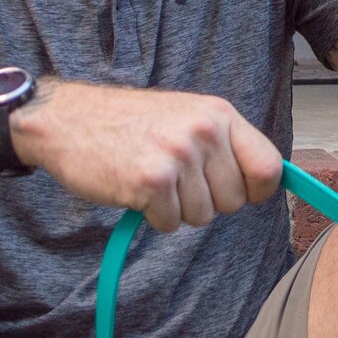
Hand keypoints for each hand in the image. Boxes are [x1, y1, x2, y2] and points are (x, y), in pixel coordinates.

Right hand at [16, 83, 282, 232]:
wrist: (68, 120)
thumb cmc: (129, 123)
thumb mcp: (188, 116)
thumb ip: (225, 144)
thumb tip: (267, 181)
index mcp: (219, 114)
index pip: (268, 166)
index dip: (257, 190)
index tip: (240, 192)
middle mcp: (203, 131)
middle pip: (234, 200)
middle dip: (207, 201)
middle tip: (176, 179)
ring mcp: (178, 156)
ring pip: (201, 216)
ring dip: (177, 208)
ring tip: (153, 178)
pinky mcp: (151, 181)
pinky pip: (170, 223)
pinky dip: (152, 216)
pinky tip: (135, 189)